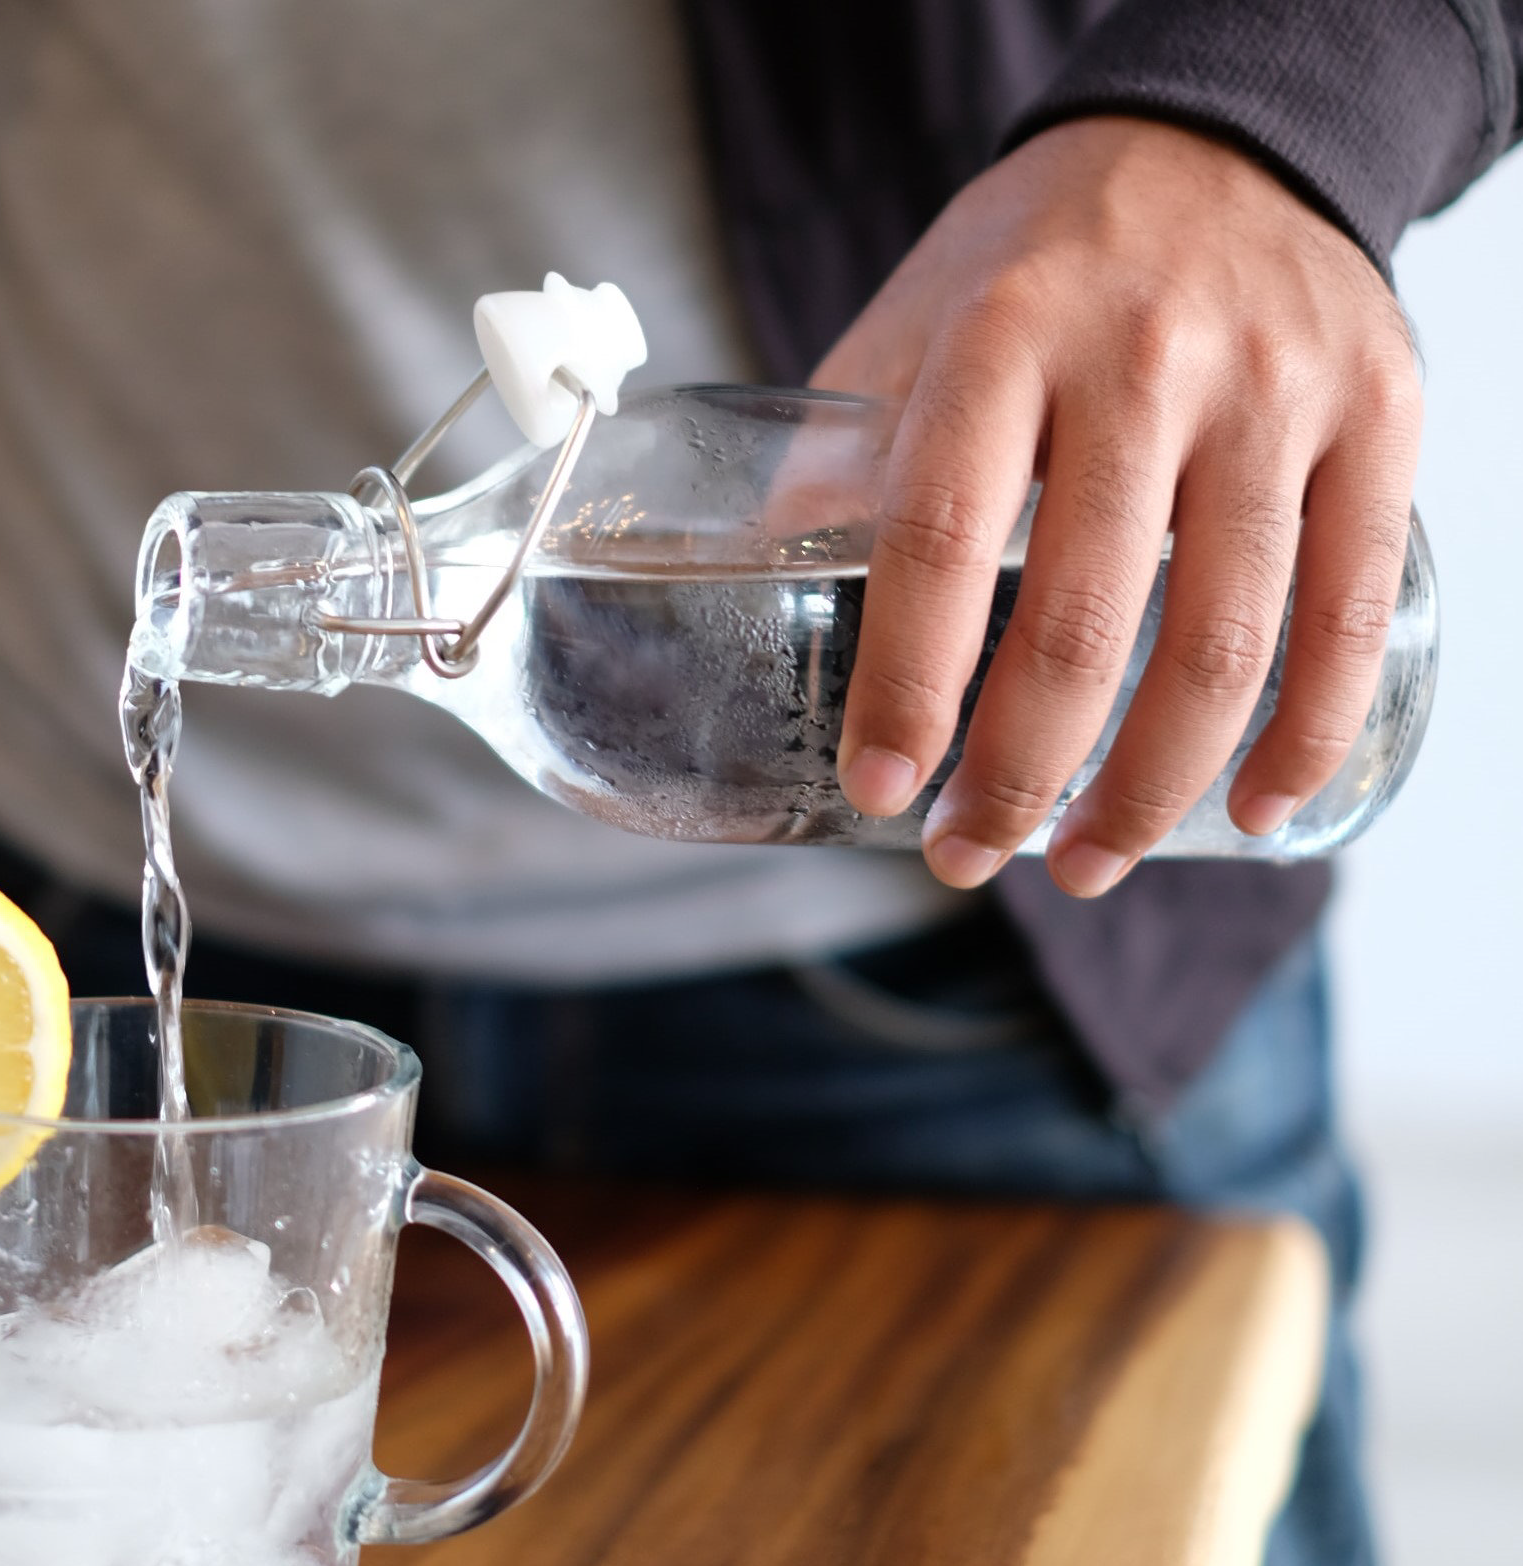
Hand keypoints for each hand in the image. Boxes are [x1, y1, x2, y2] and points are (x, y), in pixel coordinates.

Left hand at [813, 116, 1420, 894]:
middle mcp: (1144, 361)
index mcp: (1001, 340)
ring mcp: (1274, 392)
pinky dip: (1302, 735)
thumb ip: (842, 457)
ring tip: (1081, 864)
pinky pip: (1344, 611)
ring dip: (1146, 790)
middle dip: (1016, 777)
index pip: (941, 543)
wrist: (1217, 138)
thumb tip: (750, 590)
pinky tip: (1252, 814)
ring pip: (1222, 642)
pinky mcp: (1378, 418)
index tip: (881, 792)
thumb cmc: (1036, 263)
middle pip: (1083, 623)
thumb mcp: (911, 323)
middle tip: (967, 856)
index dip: (908, 687)